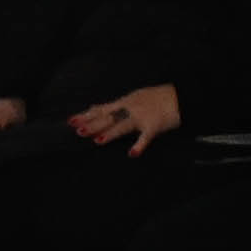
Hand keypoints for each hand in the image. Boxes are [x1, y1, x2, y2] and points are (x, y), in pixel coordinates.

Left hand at [69, 83, 183, 151]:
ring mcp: (142, 117)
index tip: (71, 119)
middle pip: (108, 117)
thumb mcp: (135, 96)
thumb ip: (117, 104)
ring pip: (123, 126)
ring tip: (96, 140)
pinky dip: (140, 146)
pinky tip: (132, 154)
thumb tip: (96, 107)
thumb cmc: (158, 97)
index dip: (86, 115)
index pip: (102, 109)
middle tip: (77, 129)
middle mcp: (130, 109)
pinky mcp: (154, 126)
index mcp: (125, 102)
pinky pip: (146, 137)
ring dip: (110, 133)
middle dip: (92, 124)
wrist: (180, 96)